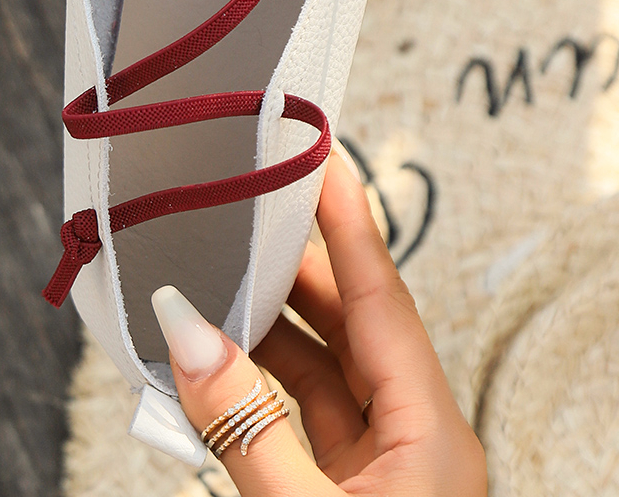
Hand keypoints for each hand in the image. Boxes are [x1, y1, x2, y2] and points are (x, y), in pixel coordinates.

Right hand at [151, 151, 485, 494]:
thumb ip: (244, 424)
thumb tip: (187, 332)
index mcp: (431, 434)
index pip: (383, 297)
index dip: (348, 220)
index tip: (320, 155)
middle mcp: (415, 438)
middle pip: (351, 321)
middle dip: (294, 264)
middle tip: (247, 206)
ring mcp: (384, 465)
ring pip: (323, 364)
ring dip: (267, 323)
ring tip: (213, 277)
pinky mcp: (350, 487)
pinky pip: (303, 406)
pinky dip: (258, 377)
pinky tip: (218, 357)